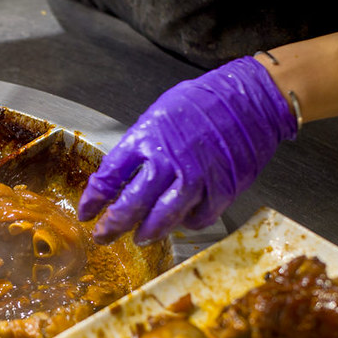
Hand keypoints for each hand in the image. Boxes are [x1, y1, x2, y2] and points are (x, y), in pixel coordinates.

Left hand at [78, 56, 297, 243]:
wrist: (250, 99)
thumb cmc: (204, 102)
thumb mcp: (159, 116)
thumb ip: (140, 147)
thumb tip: (120, 176)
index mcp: (147, 138)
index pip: (109, 176)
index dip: (94, 199)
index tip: (86, 212)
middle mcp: (169, 160)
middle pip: (131, 205)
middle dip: (112, 226)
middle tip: (103, 236)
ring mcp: (196, 178)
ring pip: (162, 219)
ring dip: (147, 233)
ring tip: (139, 238)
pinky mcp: (221, 190)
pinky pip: (197, 218)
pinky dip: (186, 224)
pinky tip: (180, 222)